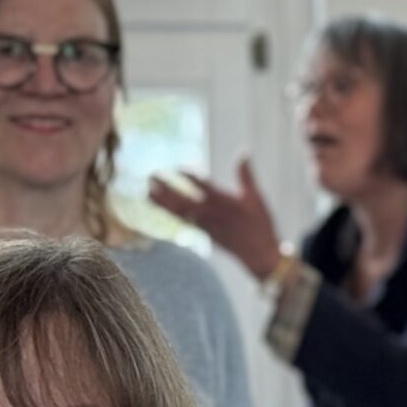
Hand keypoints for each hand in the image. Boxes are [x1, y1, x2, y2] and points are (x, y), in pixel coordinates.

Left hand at [146, 159, 283, 279]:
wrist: (259, 255)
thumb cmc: (260, 225)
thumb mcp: (256, 198)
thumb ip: (246, 175)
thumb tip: (243, 151)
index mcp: (225, 204)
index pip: (204, 187)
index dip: (189, 177)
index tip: (177, 167)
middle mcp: (211, 215)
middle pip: (183, 200)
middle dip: (166, 188)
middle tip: (151, 175)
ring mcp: (205, 226)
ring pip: (178, 213)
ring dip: (161, 202)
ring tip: (146, 190)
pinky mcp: (202, 233)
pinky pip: (181, 221)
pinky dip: (169, 212)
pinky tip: (158, 204)